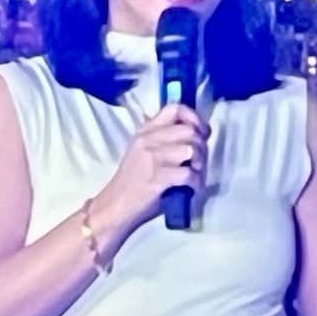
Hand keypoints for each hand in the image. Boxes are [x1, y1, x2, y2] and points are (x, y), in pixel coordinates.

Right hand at [99, 102, 209, 235]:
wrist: (115, 207)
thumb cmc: (132, 183)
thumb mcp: (142, 151)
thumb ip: (163, 139)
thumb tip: (194, 134)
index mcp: (145, 131)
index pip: (175, 109)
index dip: (194, 118)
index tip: (201, 133)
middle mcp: (148, 140)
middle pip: (189, 130)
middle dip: (201, 147)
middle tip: (198, 162)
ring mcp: (152, 158)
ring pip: (191, 150)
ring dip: (199, 164)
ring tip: (194, 174)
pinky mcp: (158, 178)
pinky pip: (189, 174)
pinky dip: (196, 183)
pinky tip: (191, 188)